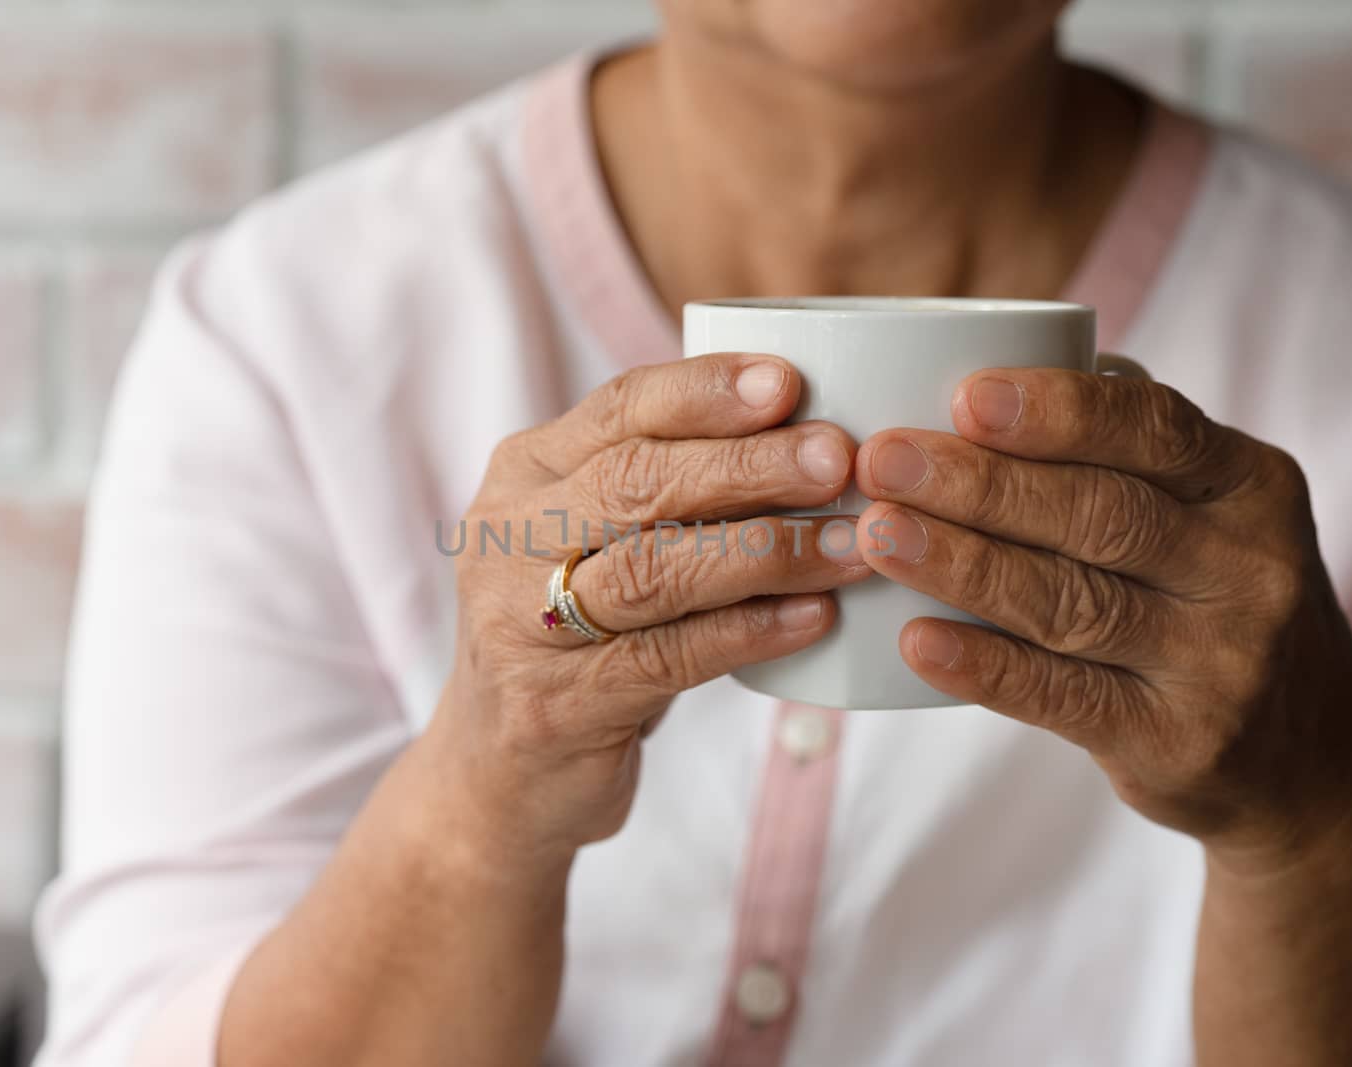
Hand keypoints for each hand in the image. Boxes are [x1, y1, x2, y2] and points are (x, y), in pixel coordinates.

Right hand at [428, 354, 867, 868]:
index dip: (704, 391)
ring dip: (763, 552)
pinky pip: (665, 659)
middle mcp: (510, 539)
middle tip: (838, 458)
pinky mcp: (558, 707)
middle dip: (746, 465)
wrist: (502, 773)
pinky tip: (813, 618)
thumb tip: (813, 424)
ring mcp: (523, 626)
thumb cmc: (582, 633)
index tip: (789, 380)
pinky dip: (747, 633)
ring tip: (849, 542)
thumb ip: (668, 482)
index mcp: (526, 474)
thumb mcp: (596, 538)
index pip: (617, 409)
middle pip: (634, 483)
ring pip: (651, 571)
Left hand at [854, 368, 1351, 865]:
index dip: (1058, 411)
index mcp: (1253, 487)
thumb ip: (1124, 456)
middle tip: (881, 460)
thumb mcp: (1212, 515)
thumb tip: (975, 384)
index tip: (962, 395)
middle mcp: (1250, 570)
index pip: (1154, 430)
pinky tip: (915, 640)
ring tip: (876, 534)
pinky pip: (1064, 697)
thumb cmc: (1211, 601)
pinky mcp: (1178, 743)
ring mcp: (1220, 663)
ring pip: (1071, 601)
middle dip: (979, 483)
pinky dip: (984, 666)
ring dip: (961, 564)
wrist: (1304, 757)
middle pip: (1099, 514)